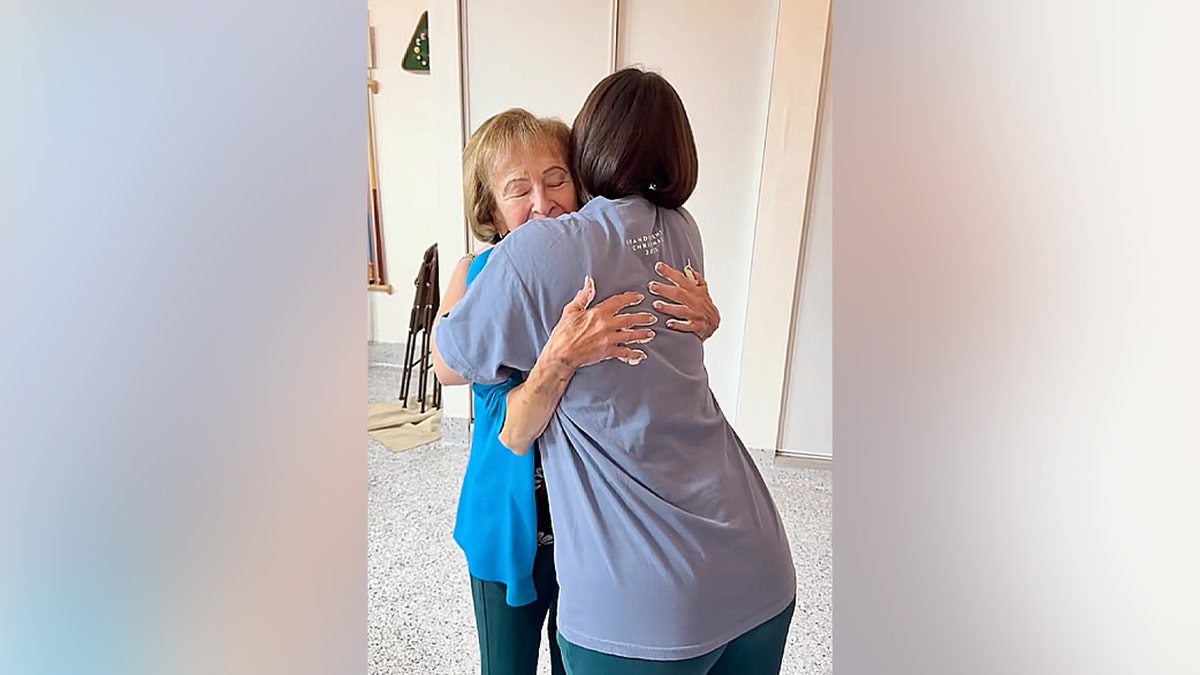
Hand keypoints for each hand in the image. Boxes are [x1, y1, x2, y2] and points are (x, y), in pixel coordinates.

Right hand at [541, 277, 657, 369]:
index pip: (619, 302)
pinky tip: (641, 354)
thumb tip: (589, 282)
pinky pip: (625, 353)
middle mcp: (606, 324)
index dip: (631, 298)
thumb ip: (584, 296)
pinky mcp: (607, 352)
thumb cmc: (564, 333)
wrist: (561, 354)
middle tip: (652, 317)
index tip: (639, 297)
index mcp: (598, 312)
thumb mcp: (571, 310)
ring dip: (643, 334)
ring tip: (651, 334)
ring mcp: (608, 339)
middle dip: (643, 318)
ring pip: (631, 335)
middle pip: (630, 319)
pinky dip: (634, 354)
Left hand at [647, 261, 719, 340]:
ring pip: (682, 310)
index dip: (670, 272)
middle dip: (665, 290)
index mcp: (694, 290)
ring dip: (669, 307)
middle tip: (652, 286)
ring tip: (656, 305)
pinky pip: (688, 326)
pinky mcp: (697, 326)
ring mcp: (696, 314)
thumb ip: (695, 278)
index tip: (658, 266)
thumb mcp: (702, 289)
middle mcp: (695, 301)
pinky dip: (679, 325)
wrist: (715, 322)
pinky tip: (669, 323)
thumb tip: (688, 268)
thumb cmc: (705, 304)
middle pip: (679, 293)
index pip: (681, 279)